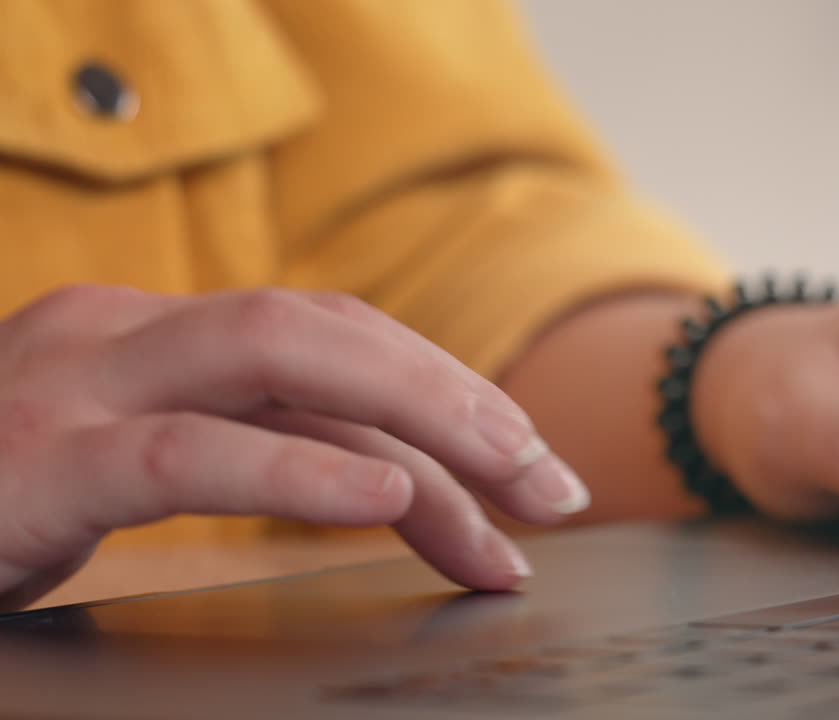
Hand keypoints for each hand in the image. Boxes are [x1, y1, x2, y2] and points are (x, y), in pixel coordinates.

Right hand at [0, 286, 589, 608]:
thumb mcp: (127, 462)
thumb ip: (240, 444)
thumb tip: (392, 480)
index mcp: (152, 335)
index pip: (333, 345)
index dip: (443, 398)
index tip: (524, 474)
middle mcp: (121, 335)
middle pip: (331, 334)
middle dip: (460, 402)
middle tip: (552, 486)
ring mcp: (72, 386)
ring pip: (282, 360)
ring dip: (416, 423)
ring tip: (509, 489)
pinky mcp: (36, 460)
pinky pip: (189, 452)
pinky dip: (296, 467)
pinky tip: (384, 498)